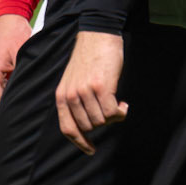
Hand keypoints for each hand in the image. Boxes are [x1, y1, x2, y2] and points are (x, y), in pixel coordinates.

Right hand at [0, 13, 32, 115]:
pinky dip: (8, 99)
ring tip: (25, 115)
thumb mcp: (22, 54)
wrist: (9, 20)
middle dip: (5, 115)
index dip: (4, 116)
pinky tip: (23, 102)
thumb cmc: (16, 34)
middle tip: (24, 125)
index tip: (18, 125)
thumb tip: (32, 93)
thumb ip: (24, 75)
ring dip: (6, 108)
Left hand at [55, 30, 127, 154]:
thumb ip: (75, 101)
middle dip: (103, 123)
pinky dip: (121, 112)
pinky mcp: (101, 87)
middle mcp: (71, 96)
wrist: (97, 34)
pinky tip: (124, 104)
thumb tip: (88, 126)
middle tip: (112, 111)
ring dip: (113, 116)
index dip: (80, 143)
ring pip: (102, 121)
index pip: (68, 128)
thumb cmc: (89, 59)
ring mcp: (85, 92)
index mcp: (62, 96)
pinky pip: (113, 113)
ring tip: (117, 103)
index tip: (90, 150)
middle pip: (89, 127)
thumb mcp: (73, 81)